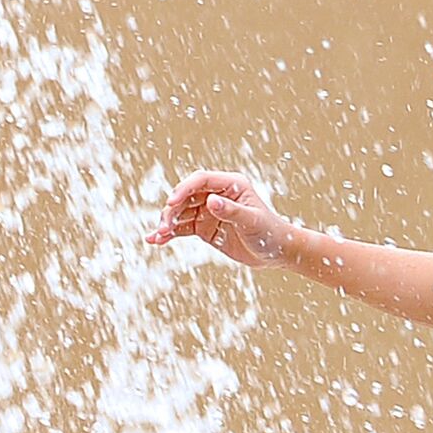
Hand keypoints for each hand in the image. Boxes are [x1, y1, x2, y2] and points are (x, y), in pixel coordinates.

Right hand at [150, 168, 298, 269]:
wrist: (277, 252)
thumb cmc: (270, 232)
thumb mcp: (252, 221)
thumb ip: (231, 211)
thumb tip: (210, 201)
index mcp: (231, 185)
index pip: (200, 181)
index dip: (183, 189)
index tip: (171, 202)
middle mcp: (217, 195)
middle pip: (185, 196)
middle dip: (171, 210)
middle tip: (164, 227)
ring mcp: (208, 211)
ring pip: (180, 212)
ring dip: (167, 223)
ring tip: (158, 236)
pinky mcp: (204, 227)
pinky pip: (182, 228)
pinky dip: (169, 233)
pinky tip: (155, 240)